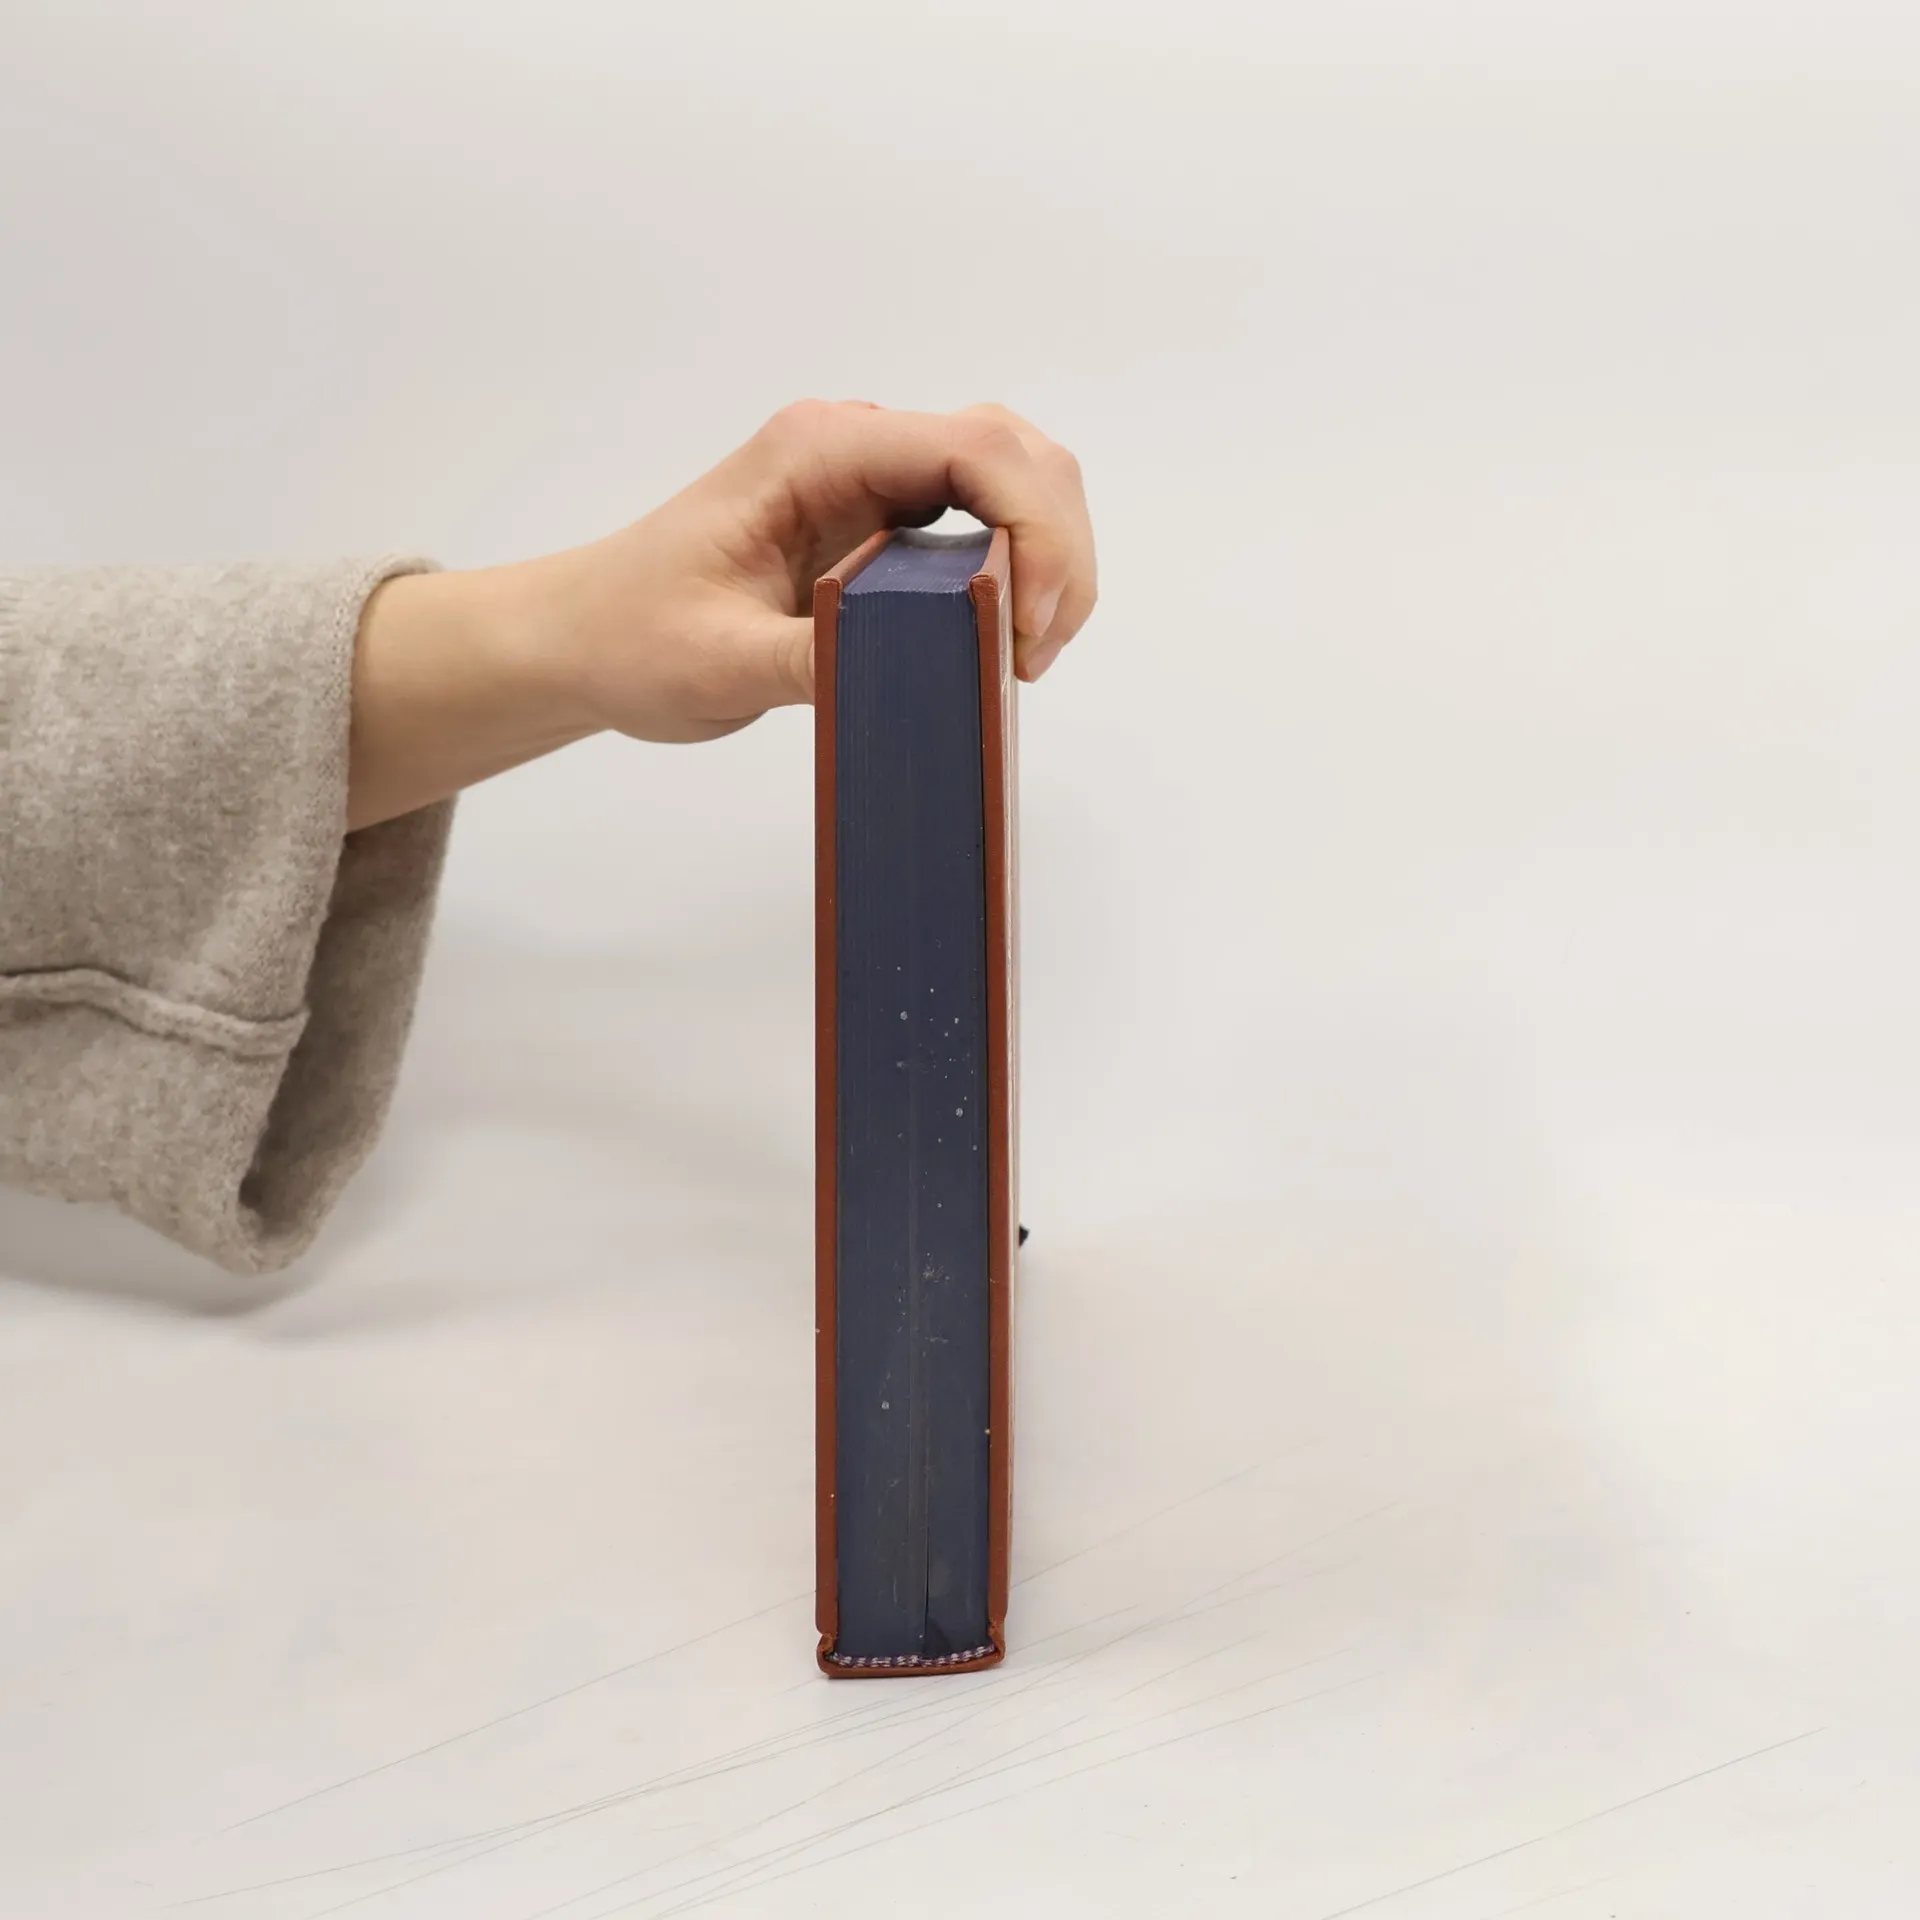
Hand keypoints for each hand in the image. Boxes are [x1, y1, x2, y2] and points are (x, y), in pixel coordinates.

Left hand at [348, 400, 1095, 829]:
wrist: (583, 641)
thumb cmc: (632, 637)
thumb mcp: (722, 664)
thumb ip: (824, 661)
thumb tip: (932, 668)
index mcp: (816, 450)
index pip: (975, 447)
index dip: (1032, 530)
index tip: (1024, 627)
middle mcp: (855, 446)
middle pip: (1015, 453)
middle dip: (1056, 548)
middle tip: (1034, 654)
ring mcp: (872, 479)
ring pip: (1013, 481)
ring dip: (1047, 561)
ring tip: (1024, 656)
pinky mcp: (882, 523)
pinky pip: (984, 522)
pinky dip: (1018, 574)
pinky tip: (1002, 641)